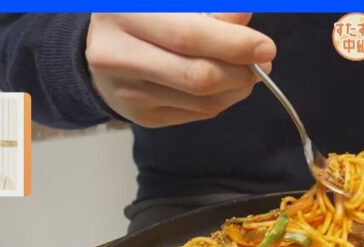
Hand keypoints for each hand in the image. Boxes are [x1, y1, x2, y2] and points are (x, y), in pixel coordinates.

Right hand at [86, 13, 275, 127]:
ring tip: (248, 72)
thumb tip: (245, 19)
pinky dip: (222, 100)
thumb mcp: (170, 2)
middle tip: (263, 64)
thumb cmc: (142, 15)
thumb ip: (209, 7)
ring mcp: (129, 93)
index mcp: (125, 13)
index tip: (265, 46)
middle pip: (197, 76)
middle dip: (241, 72)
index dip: (233, 44)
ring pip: (202, 101)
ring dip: (237, 89)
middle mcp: (118, 56)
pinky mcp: (143, 117)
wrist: (98, 48)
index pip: (188, 36)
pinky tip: (227, 85)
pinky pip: (197, 114)